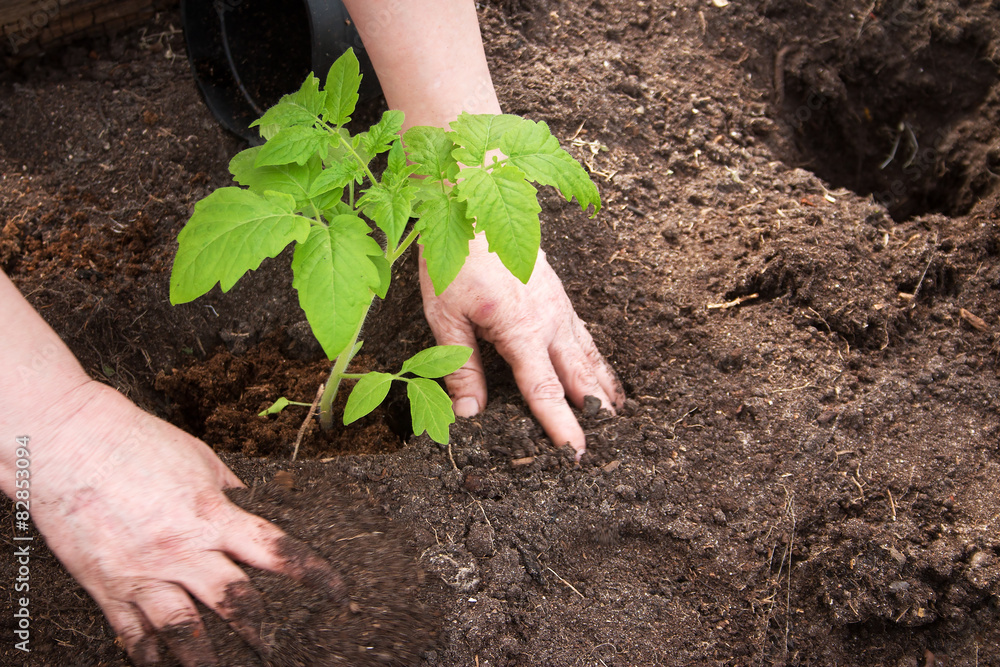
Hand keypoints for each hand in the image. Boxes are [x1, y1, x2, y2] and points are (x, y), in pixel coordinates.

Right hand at [29, 381, 341, 665]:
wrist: (67, 442)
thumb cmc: (135, 441)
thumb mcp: (198, 457)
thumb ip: (224, 487)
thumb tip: (243, 499)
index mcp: (212, 515)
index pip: (276, 552)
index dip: (312, 573)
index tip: (336, 590)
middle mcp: (182, 551)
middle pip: (233, 602)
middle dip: (256, 628)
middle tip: (270, 645)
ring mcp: (144, 573)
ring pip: (184, 630)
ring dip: (204, 656)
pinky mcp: (107, 585)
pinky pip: (133, 632)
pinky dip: (148, 652)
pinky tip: (159, 662)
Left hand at [419, 234, 622, 458]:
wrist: (474, 206)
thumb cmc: (456, 259)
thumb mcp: (446, 317)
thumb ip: (460, 368)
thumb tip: (470, 414)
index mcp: (521, 330)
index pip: (544, 390)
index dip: (561, 426)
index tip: (576, 453)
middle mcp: (549, 321)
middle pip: (579, 377)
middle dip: (595, 412)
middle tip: (611, 445)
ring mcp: (559, 306)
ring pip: (589, 355)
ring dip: (604, 387)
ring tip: (620, 415)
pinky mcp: (559, 295)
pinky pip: (585, 334)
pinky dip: (598, 359)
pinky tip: (601, 371)